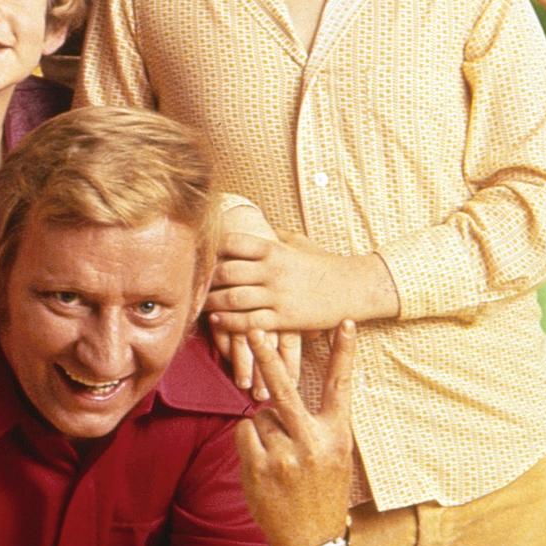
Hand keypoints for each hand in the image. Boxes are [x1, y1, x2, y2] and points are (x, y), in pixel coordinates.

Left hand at [210, 225, 353, 334]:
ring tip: (200, 303)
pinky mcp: (284, 319)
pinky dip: (229, 322)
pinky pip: (249, 322)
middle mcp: (273, 271)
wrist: (353, 288)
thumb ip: (275, 235)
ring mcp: (278, 296)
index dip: (212, 248)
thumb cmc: (324, 264)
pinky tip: (217, 319)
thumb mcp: (299, 243)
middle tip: (193, 283)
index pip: (233, 243)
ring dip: (212, 302)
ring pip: (233, 299)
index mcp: (274, 249)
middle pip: (227, 272)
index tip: (200, 254)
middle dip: (206, 279)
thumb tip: (254, 224)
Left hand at [235, 321, 359, 545]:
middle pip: (284, 390)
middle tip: (253, 330)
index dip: (344, 353)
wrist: (310, 540)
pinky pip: (244, 432)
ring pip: (260, 415)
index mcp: (336, 436)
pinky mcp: (259, 469)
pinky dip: (249, 441)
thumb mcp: (335, 457)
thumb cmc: (322, 491)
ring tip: (279, 455)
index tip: (345, 323)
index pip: (340, 387)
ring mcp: (284, 456)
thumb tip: (279, 393)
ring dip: (264, 426)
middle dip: (268, 357)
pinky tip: (263, 462)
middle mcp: (311, 443)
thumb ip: (317, 425)